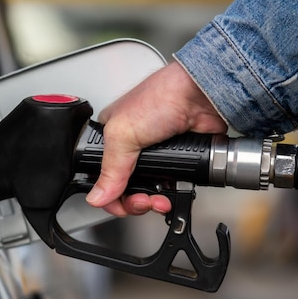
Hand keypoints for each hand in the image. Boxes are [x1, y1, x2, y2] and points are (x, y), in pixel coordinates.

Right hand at [85, 61, 227, 216]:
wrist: (201, 94)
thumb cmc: (163, 96)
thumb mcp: (123, 134)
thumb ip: (110, 170)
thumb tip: (96, 196)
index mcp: (112, 137)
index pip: (101, 175)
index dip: (109, 194)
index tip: (118, 204)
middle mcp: (131, 147)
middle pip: (124, 188)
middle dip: (134, 200)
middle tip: (143, 200)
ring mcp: (156, 154)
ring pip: (148, 190)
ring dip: (153, 201)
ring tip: (159, 199)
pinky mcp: (178, 159)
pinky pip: (170, 186)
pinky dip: (171, 193)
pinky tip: (172, 192)